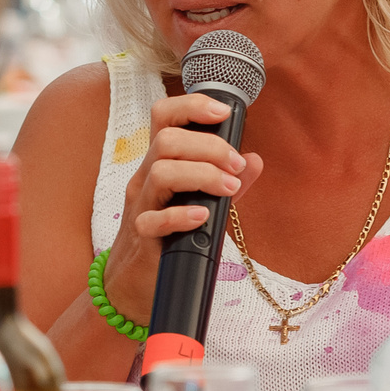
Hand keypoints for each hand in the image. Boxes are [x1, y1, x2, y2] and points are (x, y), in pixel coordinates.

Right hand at [100, 91, 263, 317]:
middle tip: (236, 166)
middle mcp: (146, 177)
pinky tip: (203, 216)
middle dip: (209, 146)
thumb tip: (255, 160)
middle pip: (167, 140)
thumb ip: (227, 183)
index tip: (224, 113)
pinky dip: (181, 215)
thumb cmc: (169, 237)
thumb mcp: (201, 203)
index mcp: (160, 162)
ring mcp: (141, 205)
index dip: (192, 105)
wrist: (134, 284)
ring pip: (161, 171)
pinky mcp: (141, 236)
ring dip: (202, 175)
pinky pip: (154, 219)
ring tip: (229, 189)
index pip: (165, 116)